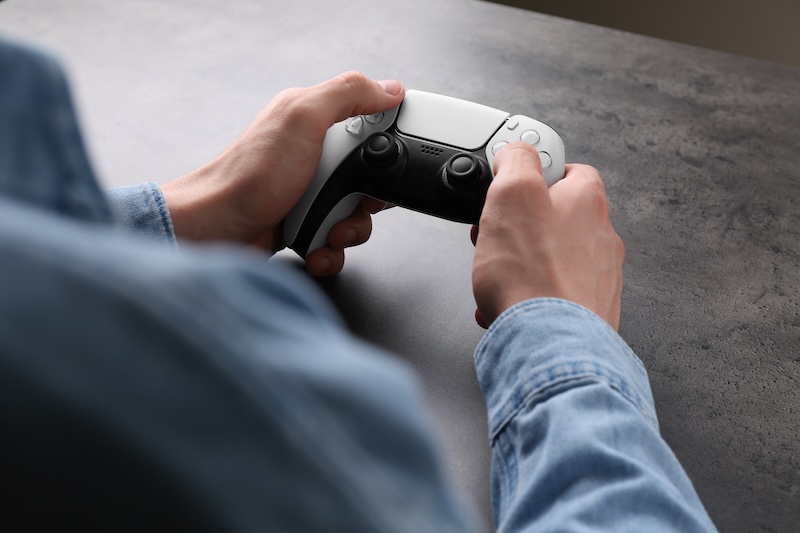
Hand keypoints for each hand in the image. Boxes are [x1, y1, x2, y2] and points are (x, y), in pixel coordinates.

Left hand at [160, 72, 403, 275]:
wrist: (216, 230)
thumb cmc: (248, 176)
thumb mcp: (302, 118)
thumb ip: (348, 95)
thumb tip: (389, 88)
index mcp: (314, 122)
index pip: (370, 126)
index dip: (383, 146)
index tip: (378, 163)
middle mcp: (313, 157)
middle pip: (369, 178)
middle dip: (367, 200)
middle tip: (350, 201)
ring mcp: (309, 194)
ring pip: (356, 215)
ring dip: (349, 231)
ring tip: (328, 230)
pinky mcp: (303, 225)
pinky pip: (336, 242)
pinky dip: (330, 251)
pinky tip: (315, 248)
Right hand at [471, 142, 624, 329]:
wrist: (551, 345)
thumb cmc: (533, 276)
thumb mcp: (512, 193)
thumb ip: (516, 160)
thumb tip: (516, 149)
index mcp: (588, 200)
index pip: (567, 168)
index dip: (533, 174)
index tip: (509, 185)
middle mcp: (601, 236)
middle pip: (553, 218)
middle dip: (517, 228)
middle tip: (494, 238)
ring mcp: (598, 277)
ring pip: (549, 258)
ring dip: (519, 264)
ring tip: (497, 277)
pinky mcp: (589, 311)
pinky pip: (550, 294)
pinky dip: (528, 297)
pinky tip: (508, 306)